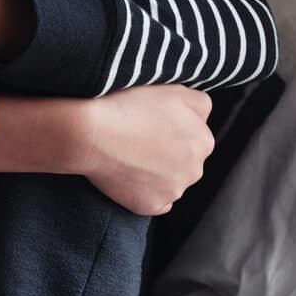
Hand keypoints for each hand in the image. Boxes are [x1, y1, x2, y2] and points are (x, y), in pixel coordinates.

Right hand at [78, 84, 214, 215]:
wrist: (92, 134)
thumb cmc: (128, 107)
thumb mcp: (172, 89)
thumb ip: (200, 102)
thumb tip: (203, 114)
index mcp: (203, 140)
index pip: (194, 135)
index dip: (171, 128)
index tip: (150, 124)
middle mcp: (195, 170)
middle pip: (184, 161)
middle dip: (167, 153)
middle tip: (138, 139)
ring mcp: (173, 191)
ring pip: (170, 182)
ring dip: (156, 173)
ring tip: (128, 156)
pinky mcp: (151, 206)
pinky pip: (154, 202)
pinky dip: (143, 192)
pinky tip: (128, 176)